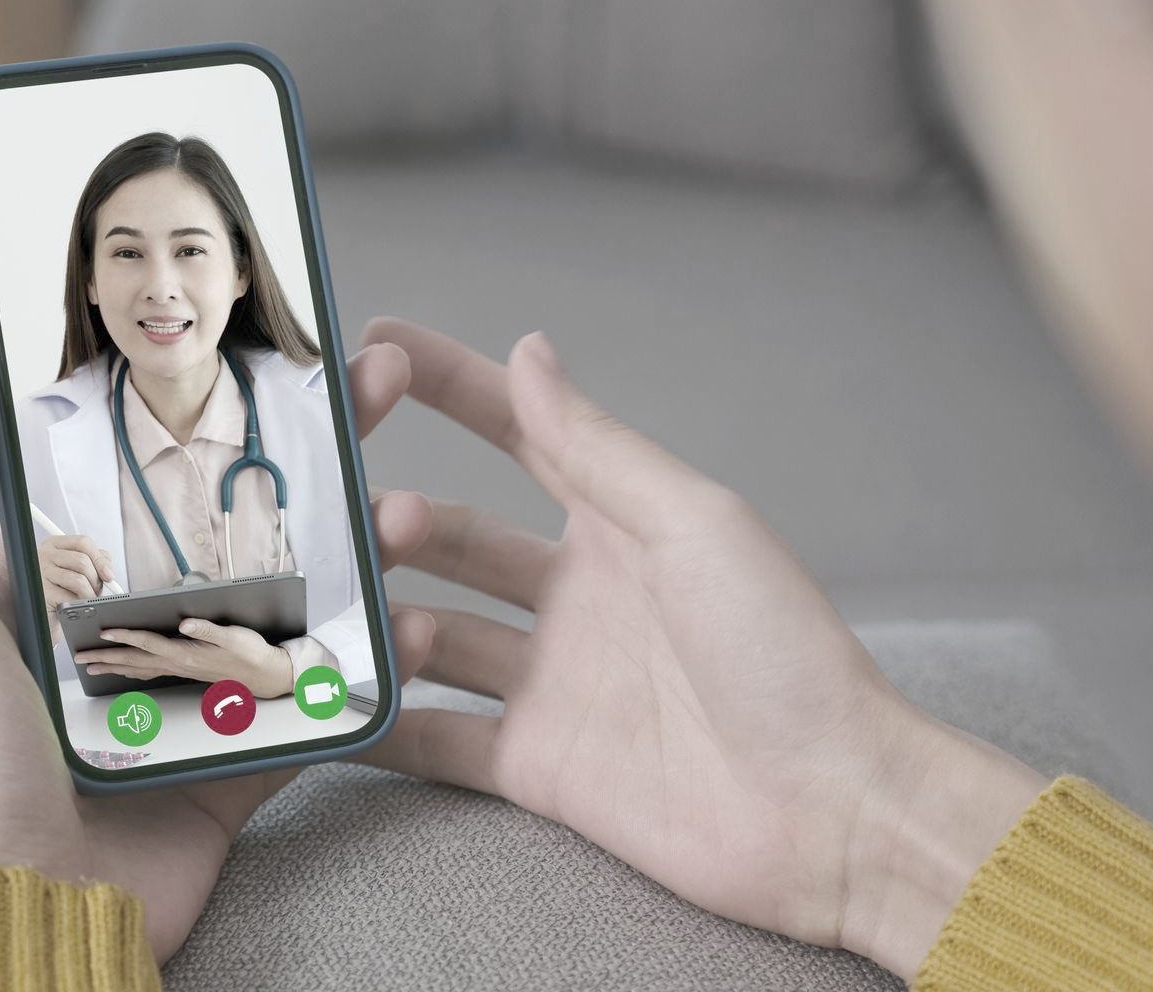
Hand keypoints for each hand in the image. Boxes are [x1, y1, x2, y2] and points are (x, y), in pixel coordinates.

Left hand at [0, 339, 436, 961]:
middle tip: (377, 390)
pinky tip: (413, 620)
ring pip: (296, 607)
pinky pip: (318, 705)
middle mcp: (137, 637)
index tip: (277, 356)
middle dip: (317, 459)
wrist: (30, 910)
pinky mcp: (245, 759)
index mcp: (66, 594)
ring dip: (359, 552)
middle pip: (243, 528)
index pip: (150, 480)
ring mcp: (199, 699)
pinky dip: (368, 670)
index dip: (216, 416)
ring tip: (406, 509)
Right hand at [38, 533, 115, 609]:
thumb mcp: (76, 569)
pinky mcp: (41, 592)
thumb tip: (108, 570)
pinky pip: (70, 597)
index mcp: (54, 545)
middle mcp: (44, 555)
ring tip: (87, 599)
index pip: (82, 542)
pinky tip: (75, 606)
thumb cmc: (61, 589)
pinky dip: (79, 604)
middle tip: (97, 591)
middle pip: (82, 561)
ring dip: (90, 594)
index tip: (109, 575)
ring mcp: (40, 573)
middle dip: (96, 580)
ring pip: (79, 580)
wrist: (42, 611)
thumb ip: (93, 561)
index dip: (100, 559)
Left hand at [75, 620, 294, 698]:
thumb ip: (208, 629)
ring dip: (112, 667)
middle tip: (80, 658)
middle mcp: (178, 663)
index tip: (104, 632)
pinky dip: (131, 671)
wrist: (262, 674)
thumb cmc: (249, 653)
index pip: (149, 643)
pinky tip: (123, 671)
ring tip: (91, 666)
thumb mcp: (233, 635)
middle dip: (105, 658)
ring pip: (137, 668)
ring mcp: (179, 669)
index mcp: (187, 653)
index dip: (126, 637)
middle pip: (134, 660)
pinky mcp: (183, 669)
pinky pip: (149, 672)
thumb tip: (185, 623)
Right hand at [354, 320, 1050, 977]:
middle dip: (398, 517)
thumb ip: (598, 448)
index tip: (372, 347)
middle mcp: (577, 596)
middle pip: (456, 538)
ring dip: (382, 613)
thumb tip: (530, 352)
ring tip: (354, 610)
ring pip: (432, 632)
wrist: (827, 806)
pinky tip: (324, 704)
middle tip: (363, 519)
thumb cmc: (784, 651)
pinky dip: (377, 724)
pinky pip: (434, 740)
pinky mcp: (537, 766)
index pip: (518, 436)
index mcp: (622, 524)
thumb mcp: (693, 525)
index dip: (450, 387)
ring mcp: (552, 682)